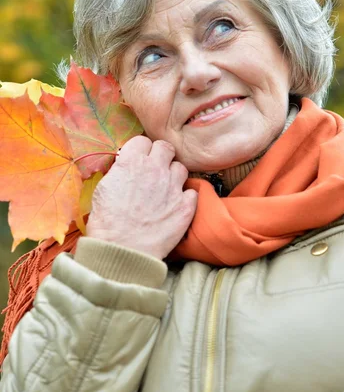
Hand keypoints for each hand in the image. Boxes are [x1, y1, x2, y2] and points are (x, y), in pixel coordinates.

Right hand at [86, 136, 197, 258]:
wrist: (122, 250)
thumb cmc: (107, 223)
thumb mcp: (102, 189)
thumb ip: (118, 172)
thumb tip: (125, 167)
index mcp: (132, 162)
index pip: (143, 141)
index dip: (141, 151)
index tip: (139, 160)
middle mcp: (155, 169)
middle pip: (166, 147)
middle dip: (161, 156)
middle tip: (155, 169)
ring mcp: (173, 187)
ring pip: (181, 168)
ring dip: (174, 175)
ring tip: (166, 189)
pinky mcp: (185, 206)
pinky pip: (192, 192)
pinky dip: (185, 197)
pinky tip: (176, 205)